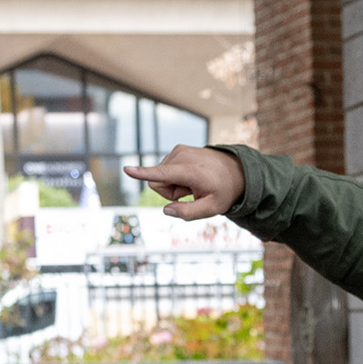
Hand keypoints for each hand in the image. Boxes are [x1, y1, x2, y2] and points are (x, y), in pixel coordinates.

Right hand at [122, 145, 244, 219]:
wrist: (235, 170)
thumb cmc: (223, 191)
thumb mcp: (212, 208)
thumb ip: (189, 213)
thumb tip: (166, 210)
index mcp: (191, 171)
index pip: (162, 173)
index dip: (143, 173)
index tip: (127, 169)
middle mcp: (182, 157)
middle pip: (157, 183)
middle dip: (170, 193)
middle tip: (190, 192)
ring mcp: (179, 151)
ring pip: (160, 176)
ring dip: (175, 185)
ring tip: (194, 183)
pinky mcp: (177, 150)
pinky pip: (165, 169)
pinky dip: (176, 176)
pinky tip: (192, 176)